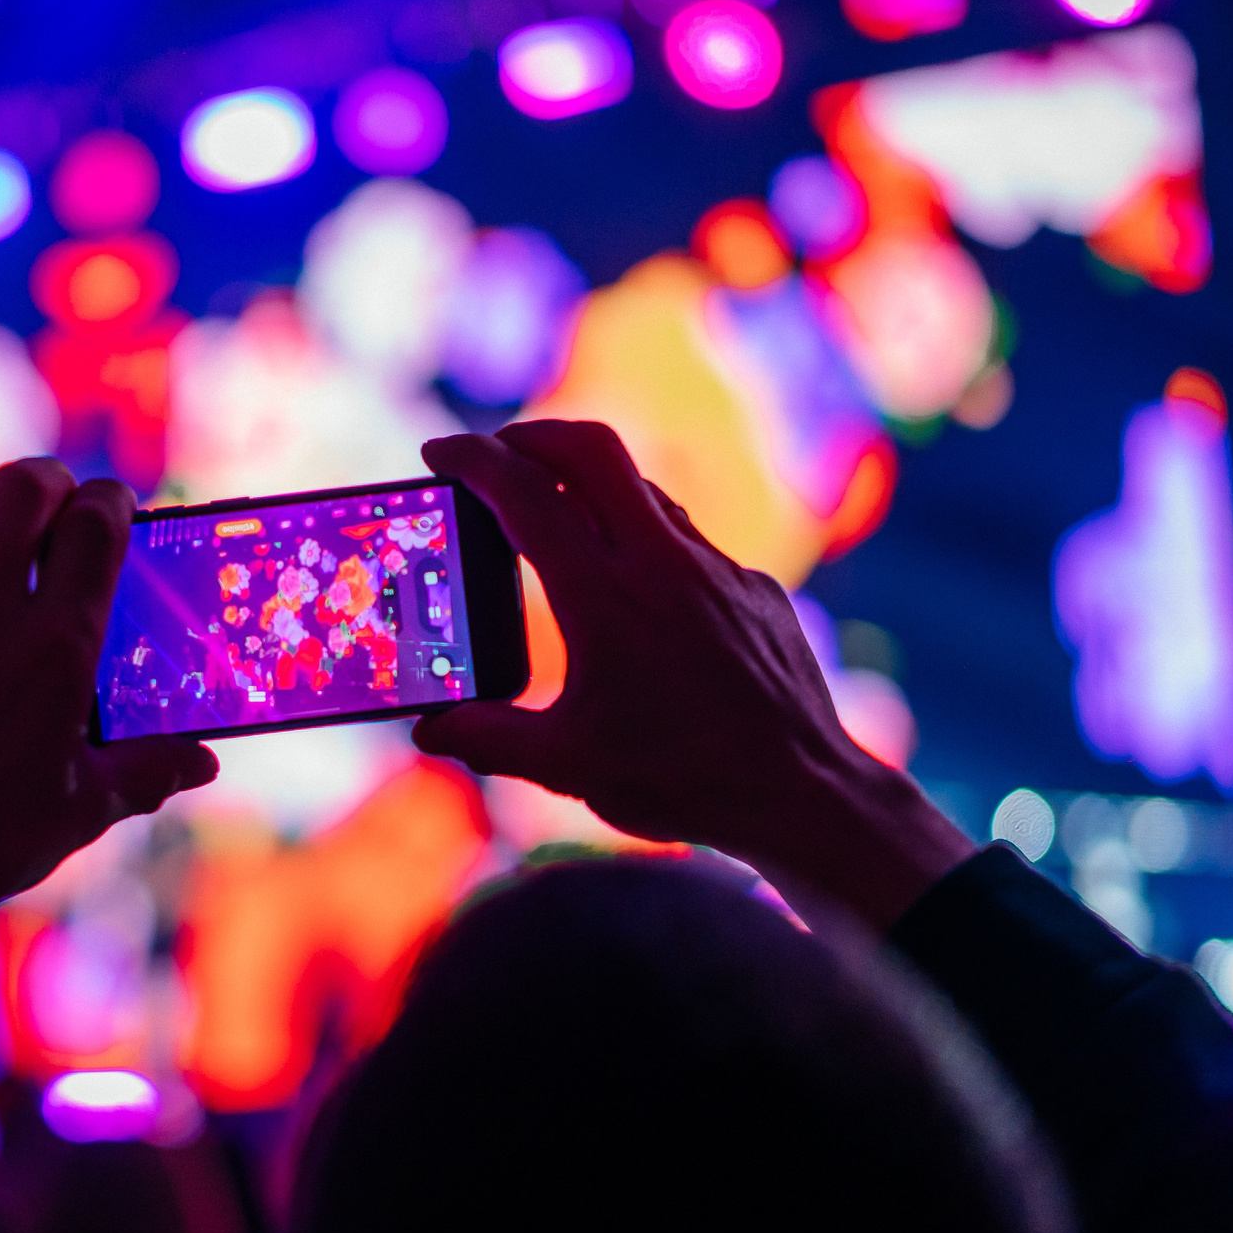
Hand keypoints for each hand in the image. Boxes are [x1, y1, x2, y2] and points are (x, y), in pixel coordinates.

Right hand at [411, 421, 971, 929]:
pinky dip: (644, 544)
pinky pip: (689, 544)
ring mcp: (716, 569)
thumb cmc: (682, 781)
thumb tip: (429, 730)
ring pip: (643, 491)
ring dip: (589, 489)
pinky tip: (634, 598)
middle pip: (589, 448)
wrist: (802, 795)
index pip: (524, 493)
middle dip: (531, 437)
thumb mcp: (566, 766)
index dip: (471, 461)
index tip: (437, 453)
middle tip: (494, 456)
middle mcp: (663, 562)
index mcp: (603, 594)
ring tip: (553, 522)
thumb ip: (488, 738)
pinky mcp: (754, 589)